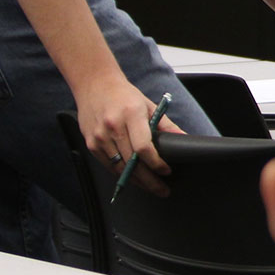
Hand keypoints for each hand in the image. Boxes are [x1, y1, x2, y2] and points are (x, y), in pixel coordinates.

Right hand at [75, 77, 181, 195]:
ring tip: (150, 187)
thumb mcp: (149, 105)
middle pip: (132, 162)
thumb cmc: (124, 95)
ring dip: (136, 181)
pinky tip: (133, 178)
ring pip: (119, 168)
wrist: (95, 84)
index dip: (156, 163)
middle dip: (149, 180)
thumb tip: (183, 139)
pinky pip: (108, 165)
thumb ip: (166, 125)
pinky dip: (121, 174)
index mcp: (131, 114)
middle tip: (163, 190)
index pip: (143, 147)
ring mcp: (99, 136)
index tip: (166, 170)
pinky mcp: (91, 143)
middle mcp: (113, 126)